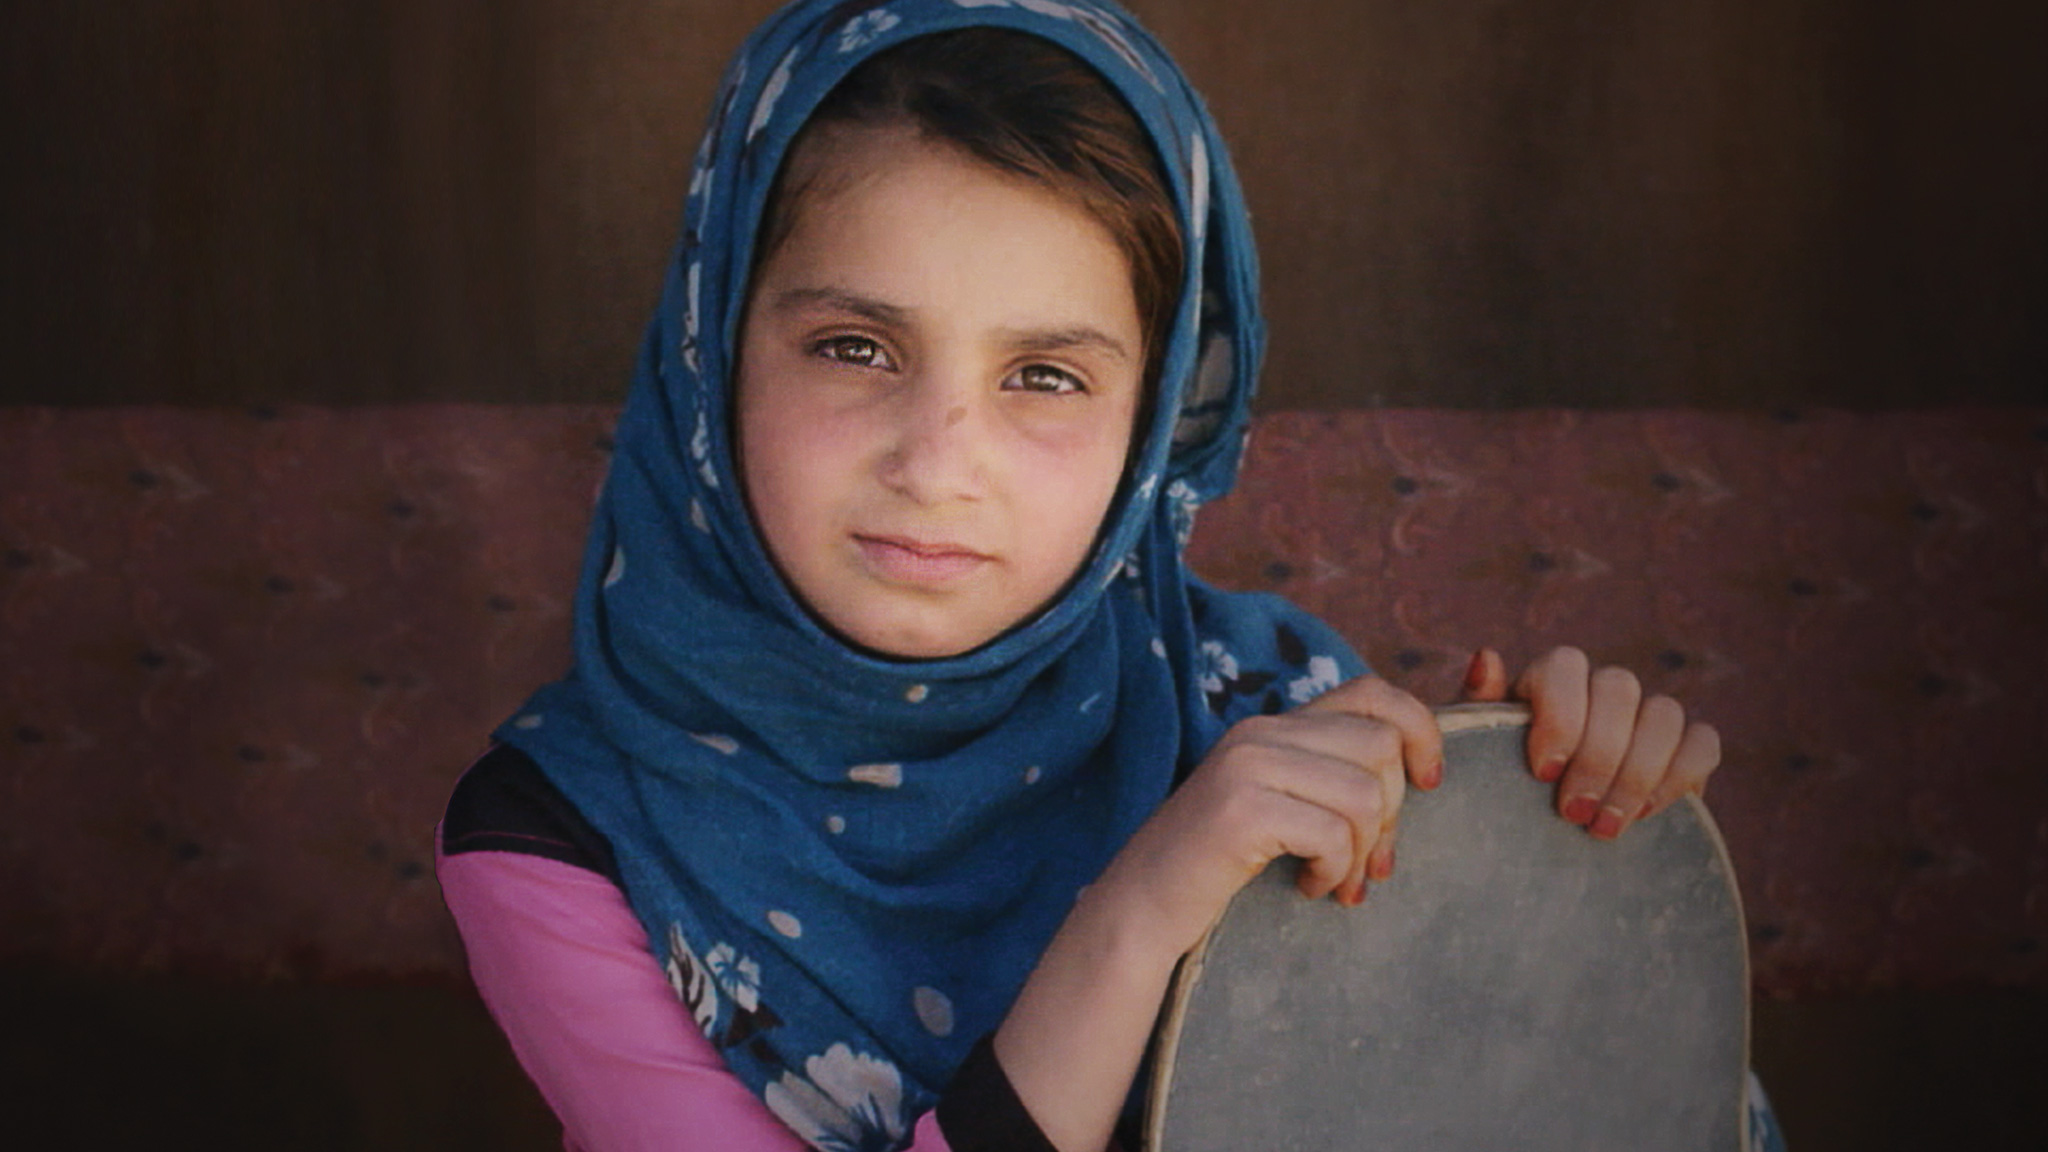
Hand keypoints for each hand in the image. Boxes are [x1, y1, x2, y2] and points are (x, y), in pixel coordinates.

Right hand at [1091, 676, 1441, 960]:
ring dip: (1362, 851)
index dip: (1421, 730)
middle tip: (1367, 864)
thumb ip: (1335, 779)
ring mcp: (1247, 766)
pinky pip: (1333, 832)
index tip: (1429, 782)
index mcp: (1275, 726)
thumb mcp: (1284, 806)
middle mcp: (1260, 733)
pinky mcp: (1240, 809)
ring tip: (1335, 881)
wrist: (1141, 908)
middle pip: (1381, 746)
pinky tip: (1307, 886)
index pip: (1373, 691)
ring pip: (1364, 792)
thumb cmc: (1220, 867)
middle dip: (1391, 814)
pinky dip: (1333, 870)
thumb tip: (1425, 774)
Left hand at [1460, 646, 1719, 839]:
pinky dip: (1679, 777)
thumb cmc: (1503, 784)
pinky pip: (1704, 742)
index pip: (1566, 665)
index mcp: (1551, 679)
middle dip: (1599, 757)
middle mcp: (1604, 687)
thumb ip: (1480, 708)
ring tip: (1605, 826)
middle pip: (1619, 688)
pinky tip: (1645, 815)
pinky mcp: (1687, 747)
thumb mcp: (1481, 751)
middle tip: (1573, 813)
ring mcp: (1649, 714)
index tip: (1544, 773)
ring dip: (1637, 773)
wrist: (1543, 831)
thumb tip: (1486, 659)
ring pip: (1665, 713)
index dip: (1561, 716)